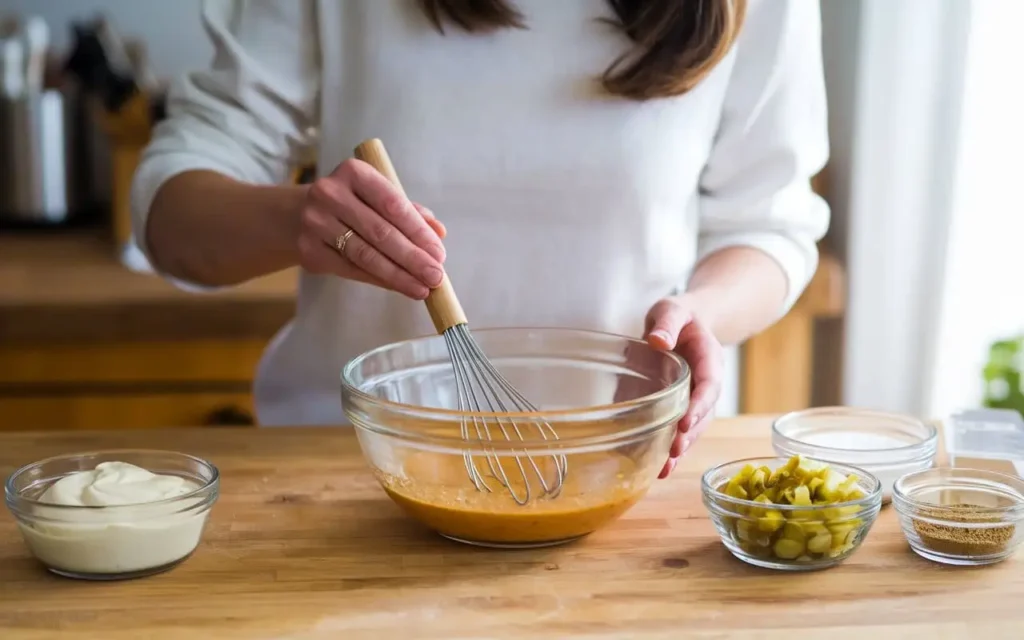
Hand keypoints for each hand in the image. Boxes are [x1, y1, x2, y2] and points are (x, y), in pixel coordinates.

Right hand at [296, 158, 447, 298]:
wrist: (299, 214)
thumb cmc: (352, 204)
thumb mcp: (379, 197)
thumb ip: (409, 212)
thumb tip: (439, 232)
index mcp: (354, 172)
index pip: (393, 204)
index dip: (418, 232)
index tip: (439, 254)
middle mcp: (330, 193)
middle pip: (380, 232)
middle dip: (412, 258)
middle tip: (435, 277)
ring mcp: (315, 221)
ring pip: (365, 255)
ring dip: (398, 275)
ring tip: (422, 288)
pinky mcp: (307, 249)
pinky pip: (350, 269)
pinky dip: (378, 280)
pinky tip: (398, 287)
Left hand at [644, 295, 724, 477]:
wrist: (685, 323)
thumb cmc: (678, 316)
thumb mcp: (673, 310)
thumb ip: (668, 322)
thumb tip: (658, 340)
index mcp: (710, 360)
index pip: (709, 385)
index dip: (699, 405)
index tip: (685, 421)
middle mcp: (708, 385)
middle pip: (704, 414)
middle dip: (690, 434)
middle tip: (673, 451)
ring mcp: (697, 400)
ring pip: (694, 429)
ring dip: (682, 449)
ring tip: (665, 468)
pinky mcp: (683, 409)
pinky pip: (681, 431)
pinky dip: (673, 450)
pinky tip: (660, 469)